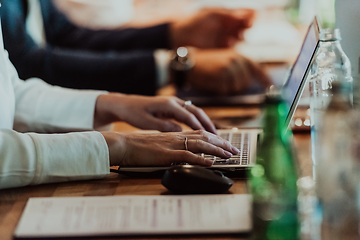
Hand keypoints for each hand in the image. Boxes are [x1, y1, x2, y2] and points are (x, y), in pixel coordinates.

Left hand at [94, 93, 216, 133]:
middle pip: (197, 112)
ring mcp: (174, 103)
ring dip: (205, 122)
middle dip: (209, 124)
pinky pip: (189, 114)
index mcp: (168, 104)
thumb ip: (163, 127)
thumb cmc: (133, 113)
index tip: (209, 137)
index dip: (200, 127)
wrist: (125, 104)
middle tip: (218, 136)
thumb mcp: (146, 122)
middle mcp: (174, 102)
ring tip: (215, 135)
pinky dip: (197, 122)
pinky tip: (201, 131)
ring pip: (195, 112)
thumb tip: (180, 132)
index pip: (189, 116)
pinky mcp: (172, 107)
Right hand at [101, 130, 239, 165]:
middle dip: (222, 144)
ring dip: (217, 150)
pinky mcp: (167, 154)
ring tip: (229, 155)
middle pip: (205, 137)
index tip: (226, 144)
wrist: (124, 144)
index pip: (201, 134)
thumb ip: (172, 145)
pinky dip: (201, 159)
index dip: (216, 139)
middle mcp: (177, 137)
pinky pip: (187, 155)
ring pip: (200, 144)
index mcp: (175, 135)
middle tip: (235, 150)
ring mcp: (172, 145)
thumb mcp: (159, 143)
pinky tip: (210, 162)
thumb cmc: (139, 146)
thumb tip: (185, 151)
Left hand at [170, 8, 254, 48]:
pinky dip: (233, 46)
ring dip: (241, 36)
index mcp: (227, 16)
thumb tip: (244, 14)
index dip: (251, 15)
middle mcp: (229, 27)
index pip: (245, 14)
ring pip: (242, 37)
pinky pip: (233, 49)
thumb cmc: (194, 23)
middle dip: (248, 25)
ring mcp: (227, 39)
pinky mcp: (222, 51)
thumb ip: (227, 14)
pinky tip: (228, 43)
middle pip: (246, 26)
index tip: (251, 17)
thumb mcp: (210, 15)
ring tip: (235, 35)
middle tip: (246, 25)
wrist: (180, 39)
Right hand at [187, 48, 270, 94]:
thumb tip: (249, 83)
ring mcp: (229, 68)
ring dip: (227, 88)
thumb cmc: (207, 64)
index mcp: (240, 57)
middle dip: (237, 86)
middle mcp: (237, 61)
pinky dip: (219, 89)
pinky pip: (225, 90)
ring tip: (217, 79)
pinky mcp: (221, 76)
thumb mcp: (225, 60)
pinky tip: (212, 82)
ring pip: (236, 88)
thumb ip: (239, 69)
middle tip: (223, 81)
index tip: (270, 88)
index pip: (258, 70)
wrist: (190, 63)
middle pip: (246, 83)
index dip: (265, 80)